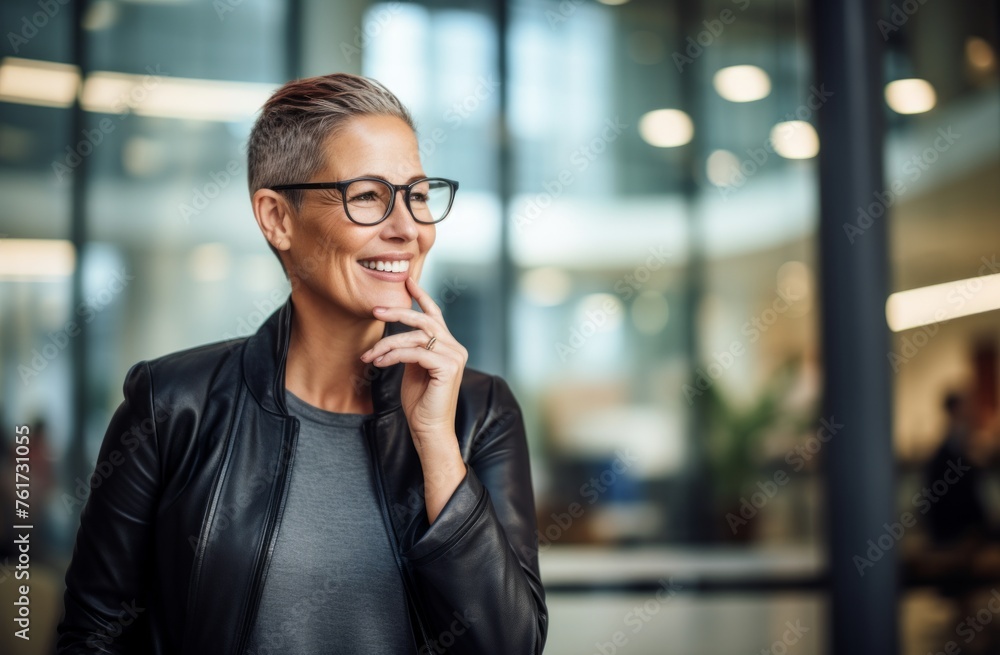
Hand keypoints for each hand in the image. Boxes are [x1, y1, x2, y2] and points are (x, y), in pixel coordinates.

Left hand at [360, 276, 468, 456]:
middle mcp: (456, 348)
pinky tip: (379, 363)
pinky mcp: (448, 367)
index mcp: (449, 347)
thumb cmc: (420, 404)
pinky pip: (415, 352)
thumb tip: (396, 335)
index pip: (435, 315)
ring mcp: (455, 357)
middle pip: (424, 320)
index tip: (408, 281)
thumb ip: (411, 349)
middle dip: (397, 313)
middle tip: (374, 311)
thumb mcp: (413, 369)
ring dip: (387, 344)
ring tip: (370, 355)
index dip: (421, 296)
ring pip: (416, 336)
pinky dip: (393, 355)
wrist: (430, 430)